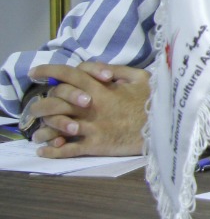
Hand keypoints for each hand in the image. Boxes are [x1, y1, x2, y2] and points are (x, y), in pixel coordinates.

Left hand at [26, 63, 148, 156]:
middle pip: (56, 101)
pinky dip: (53, 151)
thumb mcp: (142, 78)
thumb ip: (119, 70)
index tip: (36, 72)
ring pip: (56, 126)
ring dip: (42, 130)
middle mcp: (92, 107)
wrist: (165, 127)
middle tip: (36, 108)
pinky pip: (68, 150)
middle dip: (41, 103)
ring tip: (37, 134)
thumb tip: (100, 68)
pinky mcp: (96, 145)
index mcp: (102, 89)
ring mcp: (92, 127)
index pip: (70, 75)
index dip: (49, 71)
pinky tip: (45, 151)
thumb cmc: (154, 102)